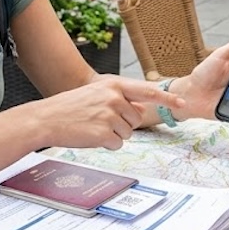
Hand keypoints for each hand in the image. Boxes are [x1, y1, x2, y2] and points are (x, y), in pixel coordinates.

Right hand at [34, 76, 184, 149]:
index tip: (182, 104)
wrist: (46, 118)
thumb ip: (119, 98)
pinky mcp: (103, 133)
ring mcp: (109, 115)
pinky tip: (90, 136)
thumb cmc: (71, 107)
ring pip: (127, 133)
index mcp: (113, 85)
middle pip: (136, 118)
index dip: (167, 98)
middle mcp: (114, 97)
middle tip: (100, 120)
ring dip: (113, 134)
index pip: (147, 91)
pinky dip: (106, 144)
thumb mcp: (97, 94)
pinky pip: (117, 144)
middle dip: (123, 123)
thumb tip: (139, 110)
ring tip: (93, 126)